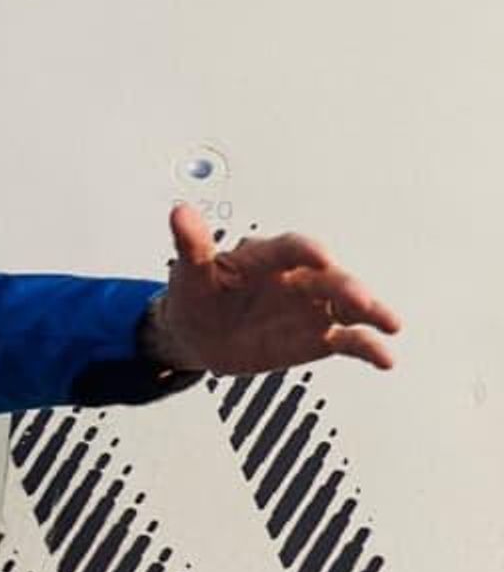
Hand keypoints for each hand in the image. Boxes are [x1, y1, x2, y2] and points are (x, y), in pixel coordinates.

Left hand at [151, 205, 400, 376]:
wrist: (197, 334)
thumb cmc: (196, 296)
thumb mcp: (189, 272)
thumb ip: (192, 245)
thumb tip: (181, 214)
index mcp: (267, 258)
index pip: (290, 249)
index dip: (306, 251)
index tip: (320, 255)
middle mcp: (297, 279)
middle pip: (327, 278)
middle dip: (345, 286)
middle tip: (359, 297)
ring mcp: (311, 307)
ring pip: (347, 306)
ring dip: (370, 312)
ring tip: (390, 323)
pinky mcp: (318, 337)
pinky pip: (348, 340)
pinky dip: (368, 347)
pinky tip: (385, 358)